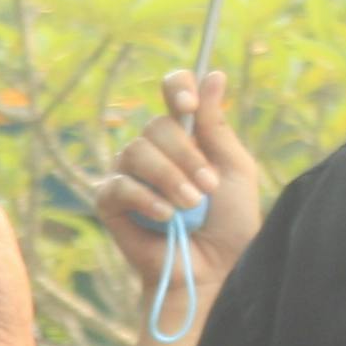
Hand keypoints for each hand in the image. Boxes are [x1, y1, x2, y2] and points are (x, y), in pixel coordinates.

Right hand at [94, 72, 263, 305]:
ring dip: (170, 178)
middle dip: (186, 155)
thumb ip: (218, 125)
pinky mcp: (110, 203)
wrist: (212, 271)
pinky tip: (166, 217)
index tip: (189, 103)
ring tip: (190, 206)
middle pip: (157, 125)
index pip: (173, 90)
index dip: (177, 87)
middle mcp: (154, 149)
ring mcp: (129, 174)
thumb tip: (213, 74)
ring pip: (137, 150)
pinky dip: (146, 198)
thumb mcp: (235, 170)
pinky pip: (119, 185)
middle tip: (208, 188)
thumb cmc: (229, 225)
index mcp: (187, 135)